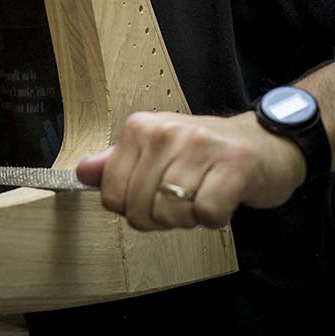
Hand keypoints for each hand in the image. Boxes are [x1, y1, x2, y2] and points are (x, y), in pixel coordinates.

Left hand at [76, 110, 306, 230]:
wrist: (264, 142)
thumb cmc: (205, 153)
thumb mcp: (155, 150)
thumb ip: (117, 163)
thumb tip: (81, 172)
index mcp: (140, 127)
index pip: (112, 193)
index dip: (132, 208)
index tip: (153, 196)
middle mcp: (166, 132)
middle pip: (139, 209)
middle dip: (161, 218)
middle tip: (183, 198)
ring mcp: (200, 146)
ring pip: (170, 213)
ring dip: (188, 219)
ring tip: (202, 195)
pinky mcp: (233, 165)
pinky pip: (206, 214)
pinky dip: (214, 218)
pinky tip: (222, 199)